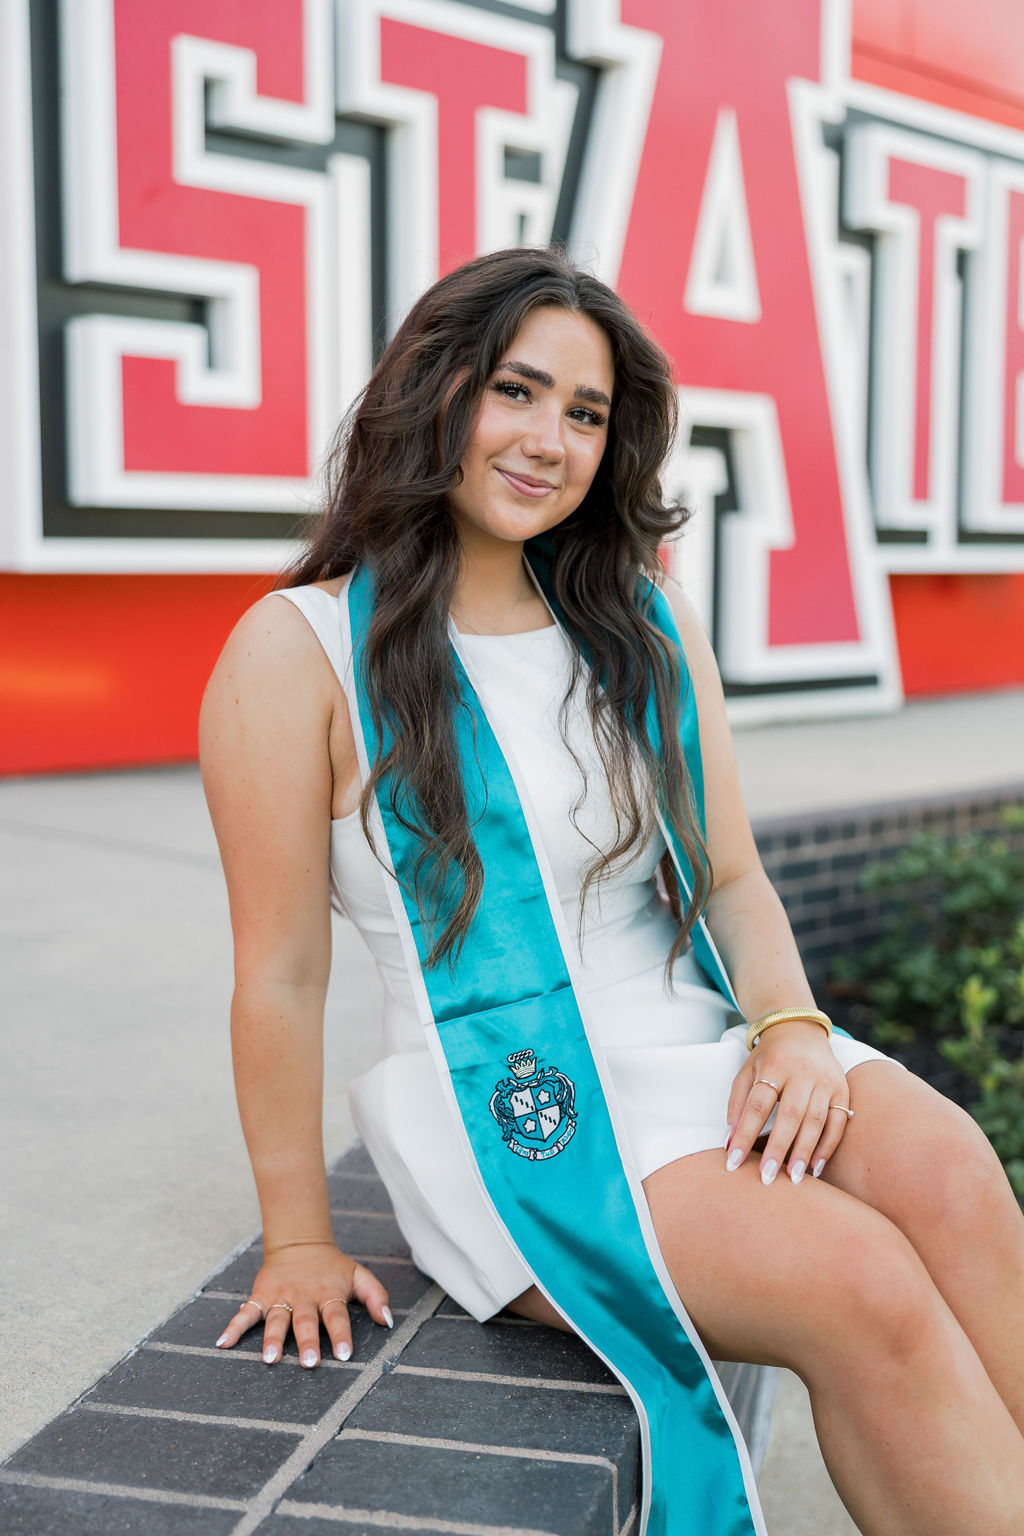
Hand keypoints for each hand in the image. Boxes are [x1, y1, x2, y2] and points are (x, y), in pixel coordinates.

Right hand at [214, 1240, 392, 1366]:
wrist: (301, 1243)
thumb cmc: (333, 1267)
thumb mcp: (359, 1276)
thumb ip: (376, 1296)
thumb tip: (389, 1321)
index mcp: (328, 1293)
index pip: (336, 1316)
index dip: (341, 1335)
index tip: (344, 1355)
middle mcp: (304, 1297)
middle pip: (306, 1321)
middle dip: (307, 1342)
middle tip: (309, 1363)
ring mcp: (281, 1296)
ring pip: (277, 1319)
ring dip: (272, 1339)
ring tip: (270, 1359)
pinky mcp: (261, 1295)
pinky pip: (246, 1312)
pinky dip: (234, 1326)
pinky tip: (223, 1342)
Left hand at [724, 1022, 851, 1185]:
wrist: (800, 1029)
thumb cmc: (769, 1057)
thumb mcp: (747, 1070)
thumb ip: (737, 1103)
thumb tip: (729, 1140)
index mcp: (774, 1066)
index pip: (757, 1105)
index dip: (745, 1134)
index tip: (733, 1161)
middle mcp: (802, 1073)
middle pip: (790, 1115)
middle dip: (778, 1149)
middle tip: (766, 1178)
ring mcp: (825, 1081)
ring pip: (816, 1120)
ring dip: (805, 1152)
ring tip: (793, 1178)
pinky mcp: (842, 1090)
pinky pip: (838, 1122)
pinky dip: (828, 1146)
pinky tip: (816, 1167)